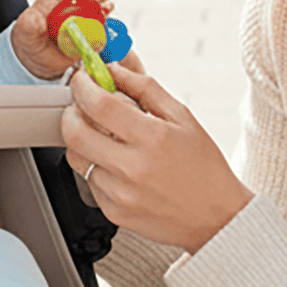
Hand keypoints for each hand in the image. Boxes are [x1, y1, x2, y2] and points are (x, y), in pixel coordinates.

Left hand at [12, 0, 111, 78]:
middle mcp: (67, 5)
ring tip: (106, 4)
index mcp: (50, 0)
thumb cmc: (30, 39)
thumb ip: (29, 23)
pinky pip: (98, 23)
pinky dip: (105, 18)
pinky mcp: (87, 31)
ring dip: (100, 2)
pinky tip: (108, 14)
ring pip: (92, 4)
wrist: (39, 60)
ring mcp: (79, 18)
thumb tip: (38, 19)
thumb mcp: (24, 30)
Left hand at [61, 56, 252, 252]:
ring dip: (80, 139)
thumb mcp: (183, 116)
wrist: (217, 217)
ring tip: (100, 134)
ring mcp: (120, 195)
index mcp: (153, 139)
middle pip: (74, 133)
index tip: (82, 79)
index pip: (99, 105)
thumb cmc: (204, 166)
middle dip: (70, 111)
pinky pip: (88, 180)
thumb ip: (145, 88)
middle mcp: (133, 169)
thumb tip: (114, 69)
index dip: (82, 86)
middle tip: (80, 104)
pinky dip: (94, 165)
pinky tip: (115, 162)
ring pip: (76, 157)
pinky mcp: (114, 213)